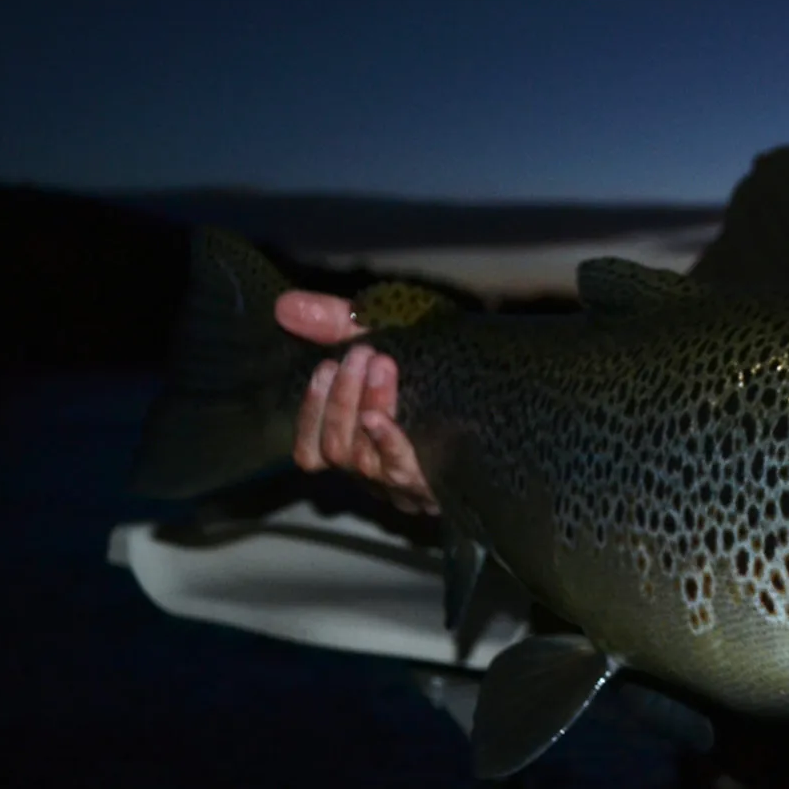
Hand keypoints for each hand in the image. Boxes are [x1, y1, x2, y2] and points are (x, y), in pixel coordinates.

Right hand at [276, 290, 435, 513]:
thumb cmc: (435, 368)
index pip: (310, 451)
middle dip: (340, 398)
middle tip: (359, 353)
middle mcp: (372, 471)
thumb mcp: (384, 337)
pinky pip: (399, 471)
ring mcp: (402, 482)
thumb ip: (334, 323)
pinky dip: (386, 442)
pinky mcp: (433, 483)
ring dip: (366, 405)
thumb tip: (284, 305)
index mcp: (357, 445)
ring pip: (362, 459)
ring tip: (381, 363)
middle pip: (335, 449)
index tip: (323, 367)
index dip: (309, 413)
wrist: (504, 390)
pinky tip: (380, 417)